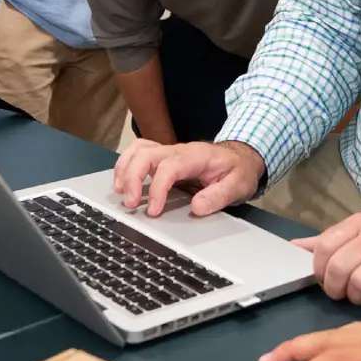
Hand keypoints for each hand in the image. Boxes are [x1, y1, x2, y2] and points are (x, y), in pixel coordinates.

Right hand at [112, 139, 263, 216]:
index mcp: (197, 156)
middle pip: (146, 154)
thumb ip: (219, 196)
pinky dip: (125, 166)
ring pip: (138, 150)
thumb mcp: (238, 185)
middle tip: (130, 204)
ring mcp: (169, 151)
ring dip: (124, 169)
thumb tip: (196, 208)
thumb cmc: (238, 171)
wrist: (241, 158)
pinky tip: (121, 183)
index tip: (153, 211)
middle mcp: (179, 150)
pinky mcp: (163, 157)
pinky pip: (138, 153)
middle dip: (132, 178)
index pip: (169, 166)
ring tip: (120, 193)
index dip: (157, 188)